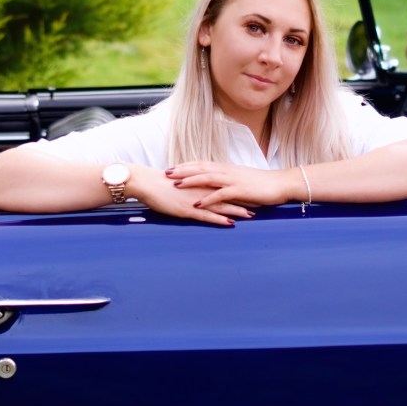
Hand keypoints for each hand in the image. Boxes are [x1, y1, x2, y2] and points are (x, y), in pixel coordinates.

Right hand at [129, 165, 251, 226]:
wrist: (146, 182)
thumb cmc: (160, 184)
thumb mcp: (180, 183)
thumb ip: (192, 186)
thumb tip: (199, 190)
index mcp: (200, 182)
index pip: (224, 185)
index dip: (239, 189)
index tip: (253, 191)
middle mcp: (201, 190)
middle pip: (227, 194)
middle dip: (244, 199)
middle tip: (260, 203)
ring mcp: (195, 200)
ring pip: (221, 205)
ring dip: (237, 210)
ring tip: (252, 215)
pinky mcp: (187, 209)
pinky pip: (207, 216)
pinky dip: (220, 219)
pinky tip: (230, 223)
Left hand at [164, 162, 299, 210]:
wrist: (281, 184)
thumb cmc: (262, 184)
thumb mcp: (241, 180)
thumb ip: (227, 182)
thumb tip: (215, 186)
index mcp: (227, 169)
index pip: (202, 164)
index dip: (186, 166)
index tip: (172, 167)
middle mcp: (227, 172)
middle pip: (201, 168)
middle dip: (182, 170)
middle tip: (166, 173)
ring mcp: (233, 180)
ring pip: (207, 178)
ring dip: (191, 181)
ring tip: (176, 184)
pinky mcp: (240, 191)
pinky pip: (220, 194)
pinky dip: (207, 199)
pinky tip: (197, 203)